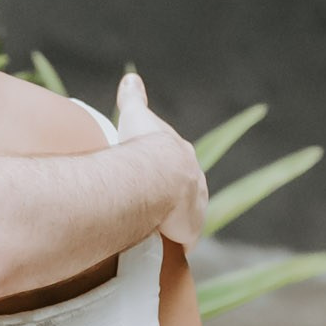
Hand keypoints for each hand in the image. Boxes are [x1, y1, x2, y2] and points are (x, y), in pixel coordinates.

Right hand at [117, 72, 207, 247]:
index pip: (178, 167)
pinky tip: (160, 248)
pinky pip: (180, 242)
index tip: (153, 178)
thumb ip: (133, 98)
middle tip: (151, 207)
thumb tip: (130, 77)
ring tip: (151, 229)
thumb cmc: (142, 145)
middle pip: (184, 195)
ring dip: (172, 224)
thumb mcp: (136, 116)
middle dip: (172, 201)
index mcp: (184, 158)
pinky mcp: (188, 233)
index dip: (166, 173)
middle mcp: (195, 184)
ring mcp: (195, 210)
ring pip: (184, 219)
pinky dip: (172, 244)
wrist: (156, 176)